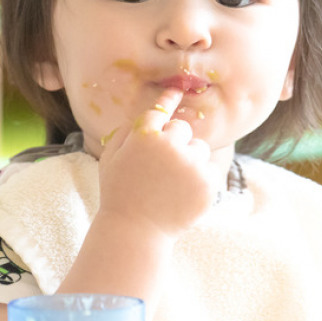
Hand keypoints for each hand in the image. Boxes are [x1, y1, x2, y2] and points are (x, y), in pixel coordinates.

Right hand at [94, 88, 218, 235]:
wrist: (137, 230)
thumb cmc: (119, 192)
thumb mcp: (110, 158)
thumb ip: (127, 131)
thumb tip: (150, 110)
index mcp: (145, 137)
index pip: (160, 110)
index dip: (168, 99)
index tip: (177, 90)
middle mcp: (171, 147)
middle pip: (183, 130)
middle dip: (175, 143)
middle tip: (160, 167)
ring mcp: (192, 166)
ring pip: (200, 149)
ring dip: (190, 160)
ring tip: (171, 183)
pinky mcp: (209, 184)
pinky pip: (211, 169)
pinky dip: (201, 179)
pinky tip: (182, 194)